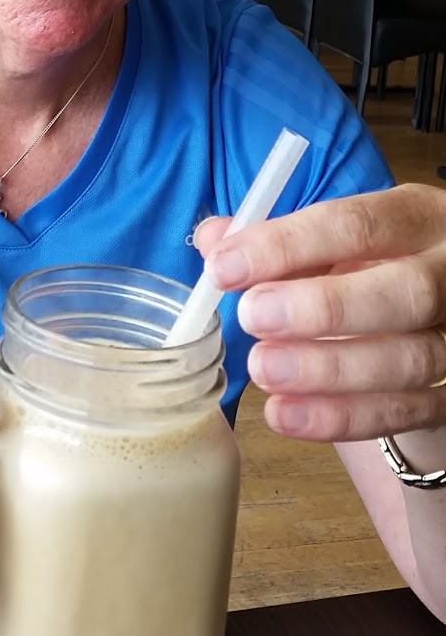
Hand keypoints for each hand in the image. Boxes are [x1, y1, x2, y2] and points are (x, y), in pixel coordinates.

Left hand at [194, 183, 445, 442]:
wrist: (421, 321)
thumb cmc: (366, 268)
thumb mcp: (330, 241)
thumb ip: (274, 239)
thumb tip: (214, 239)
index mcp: (415, 217)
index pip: (358, 223)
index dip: (289, 245)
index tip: (226, 268)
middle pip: (406, 291)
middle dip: (325, 307)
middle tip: (253, 318)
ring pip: (411, 359)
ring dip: (330, 369)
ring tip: (264, 371)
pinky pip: (409, 412)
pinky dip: (344, 417)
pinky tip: (287, 415)